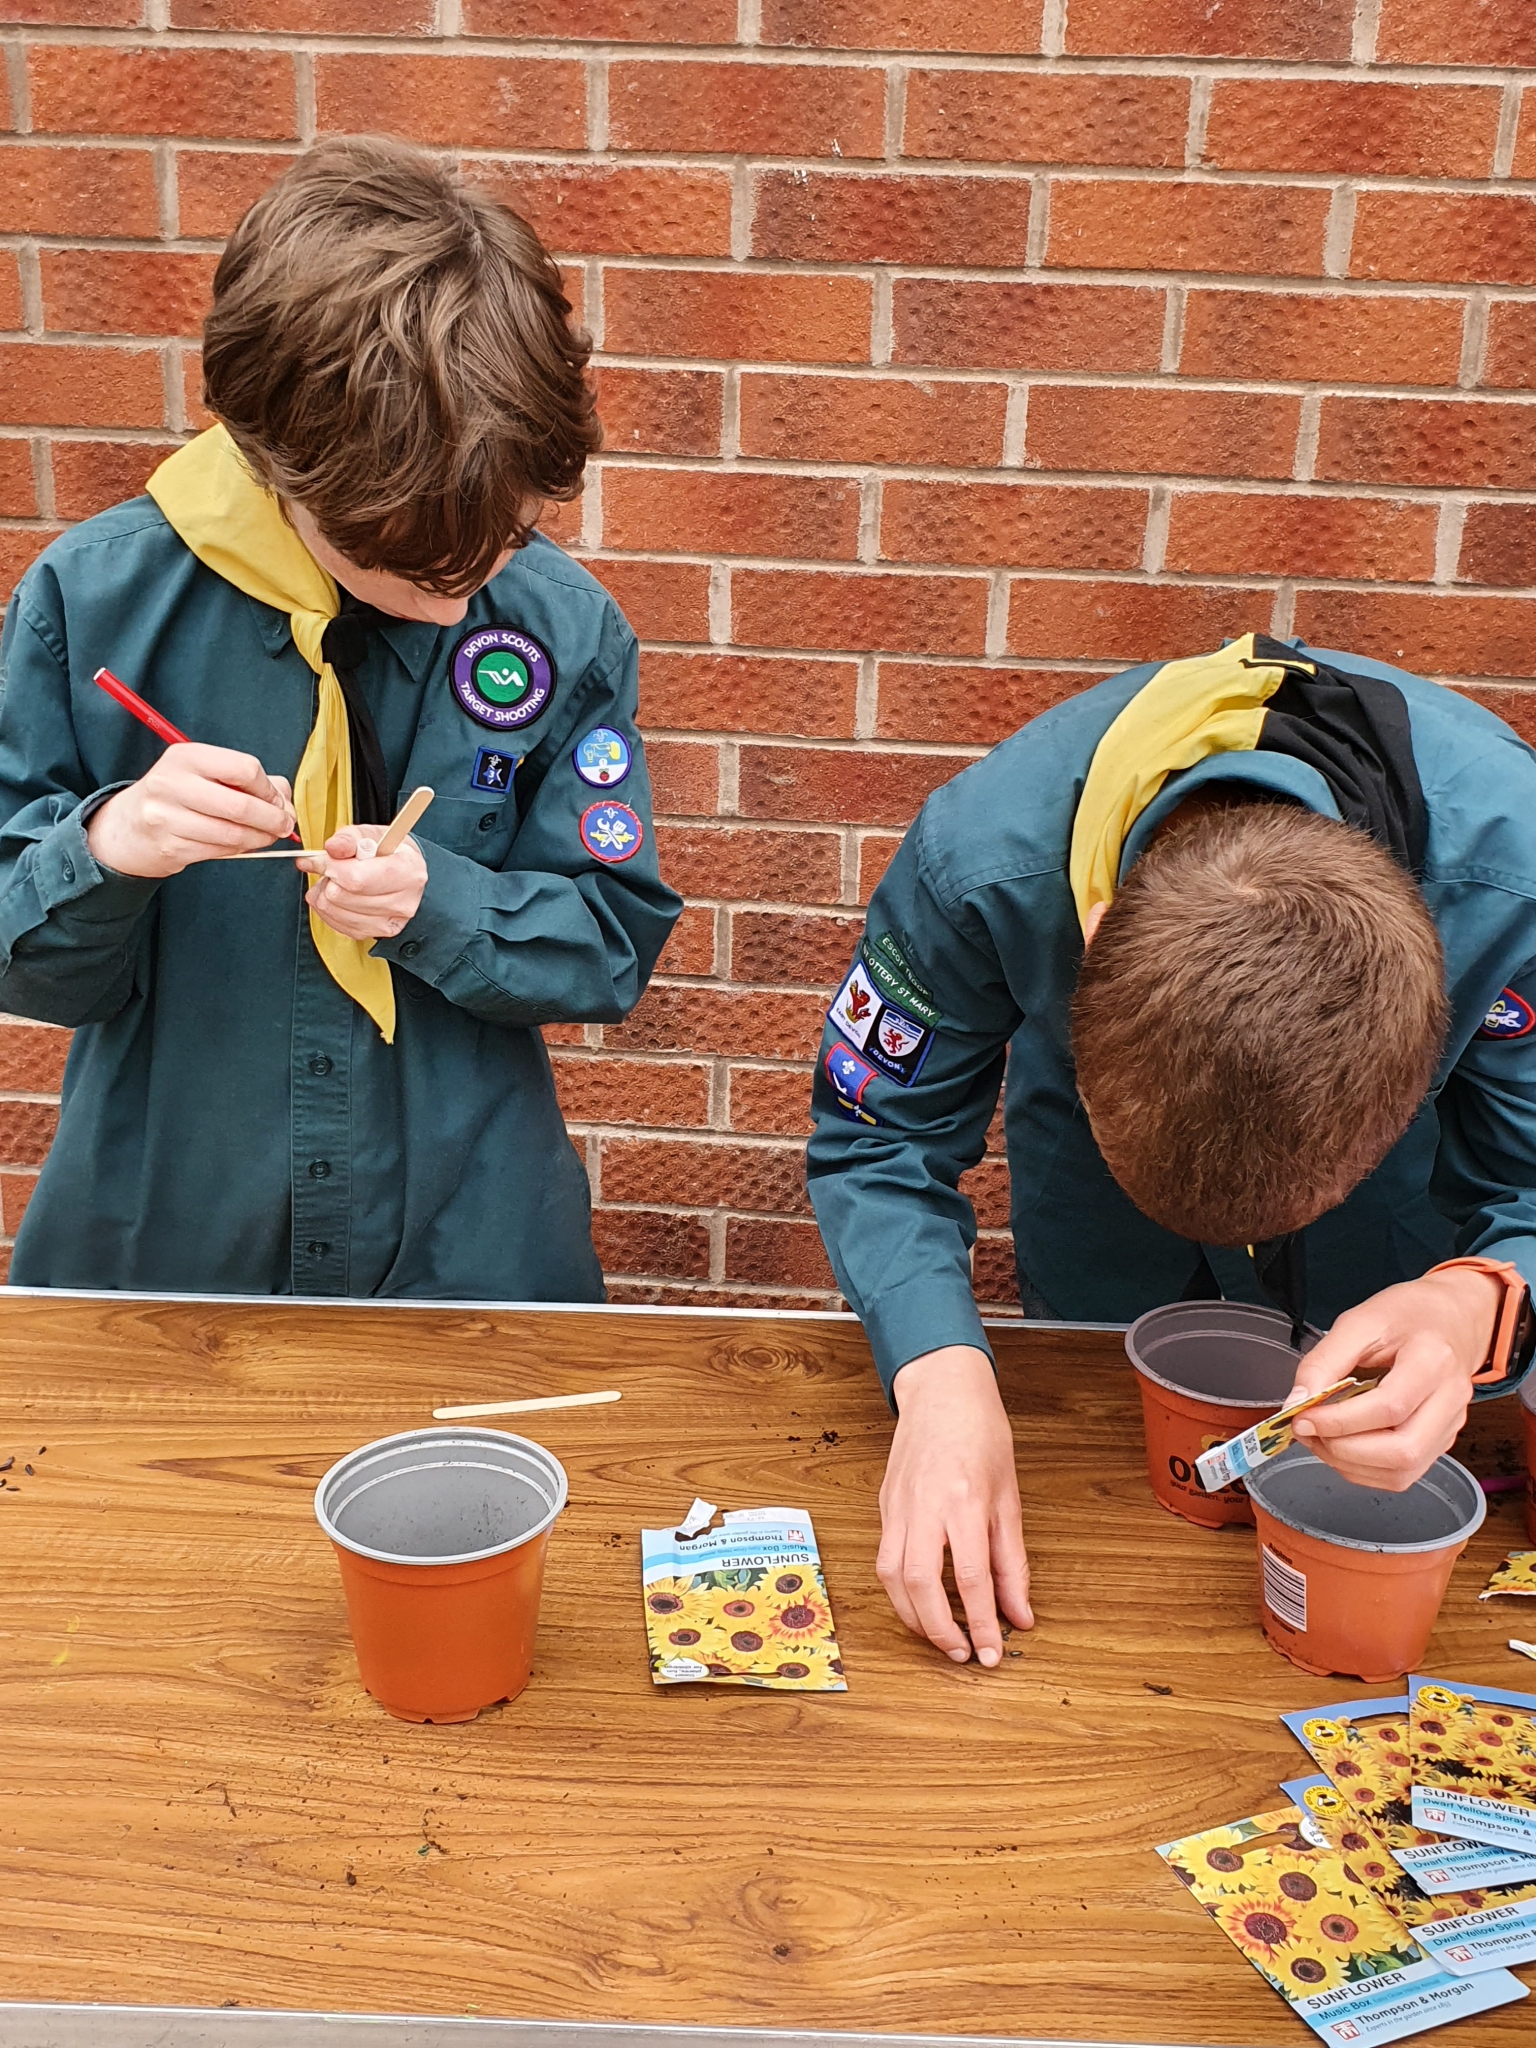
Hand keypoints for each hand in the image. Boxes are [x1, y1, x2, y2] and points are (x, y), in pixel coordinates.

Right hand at [85, 743, 294, 877]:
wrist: (128, 827)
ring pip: (233, 834)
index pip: (244, 768)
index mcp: (186, 757)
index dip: (269, 789)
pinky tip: (243, 844)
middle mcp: (172, 784)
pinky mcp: (171, 847)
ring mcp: (168, 818)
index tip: (278, 801)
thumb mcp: (204, 773)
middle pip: (241, 806)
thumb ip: (248, 780)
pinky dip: (241, 850)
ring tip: (267, 836)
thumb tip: (284, 800)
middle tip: (284, 825)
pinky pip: (220, 851)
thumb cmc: (176, 796)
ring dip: (260, 839)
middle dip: (272, 819)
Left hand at [302, 823, 427, 941]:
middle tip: (338, 867)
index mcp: (407, 871)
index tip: (327, 857)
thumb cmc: (390, 853)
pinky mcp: (372, 933)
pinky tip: (340, 895)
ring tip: (340, 880)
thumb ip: (349, 838)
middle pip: (340, 895)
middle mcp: (402, 902)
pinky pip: (333, 922)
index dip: (332, 866)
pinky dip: (328, 906)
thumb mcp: (372, 834)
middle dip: (329, 877)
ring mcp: (388, 922)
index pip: (356, 878)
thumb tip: (332, 848)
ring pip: (332, 909)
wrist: (405, 875)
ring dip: (326, 891)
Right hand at [879, 1346, 1033, 1665]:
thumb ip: (1012, 1561)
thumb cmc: (981, 1433)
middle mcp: (925, 1505)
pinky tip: (918, 1600)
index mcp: (964, 1501)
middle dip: (939, 1630)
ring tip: (939, 1635)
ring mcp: (898, 1505)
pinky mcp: (884, 1505)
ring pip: (891, 1576)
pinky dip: (898, 1589)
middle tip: (962, 1654)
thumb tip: (1019, 1613)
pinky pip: (884, 1557)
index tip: (992, 1652)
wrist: (942, 1390)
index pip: (970, 1578)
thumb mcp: (1009, 1497)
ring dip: (912, 1616)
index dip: (982, 1623)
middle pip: (921, 1584)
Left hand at [1286, 1267, 1502, 1489]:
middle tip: (1307, 1431)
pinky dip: (1364, 1470)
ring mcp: (1450, 1425)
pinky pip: (1403, 1474)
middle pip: (1402, 1450)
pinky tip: (1342, 1446)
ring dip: (1350, 1465)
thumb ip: (1324, 1361)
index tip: (1302, 1416)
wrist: (1451, 1318)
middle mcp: (1450, 1399)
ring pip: (1402, 1472)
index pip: (1389, 1407)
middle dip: (1343, 1450)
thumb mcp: (1359, 1322)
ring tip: (1320, 1439)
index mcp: (1433, 1360)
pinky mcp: (1441, 1442)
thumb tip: (1297, 1403)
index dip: (1339, 1420)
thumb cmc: (1408, 1315)